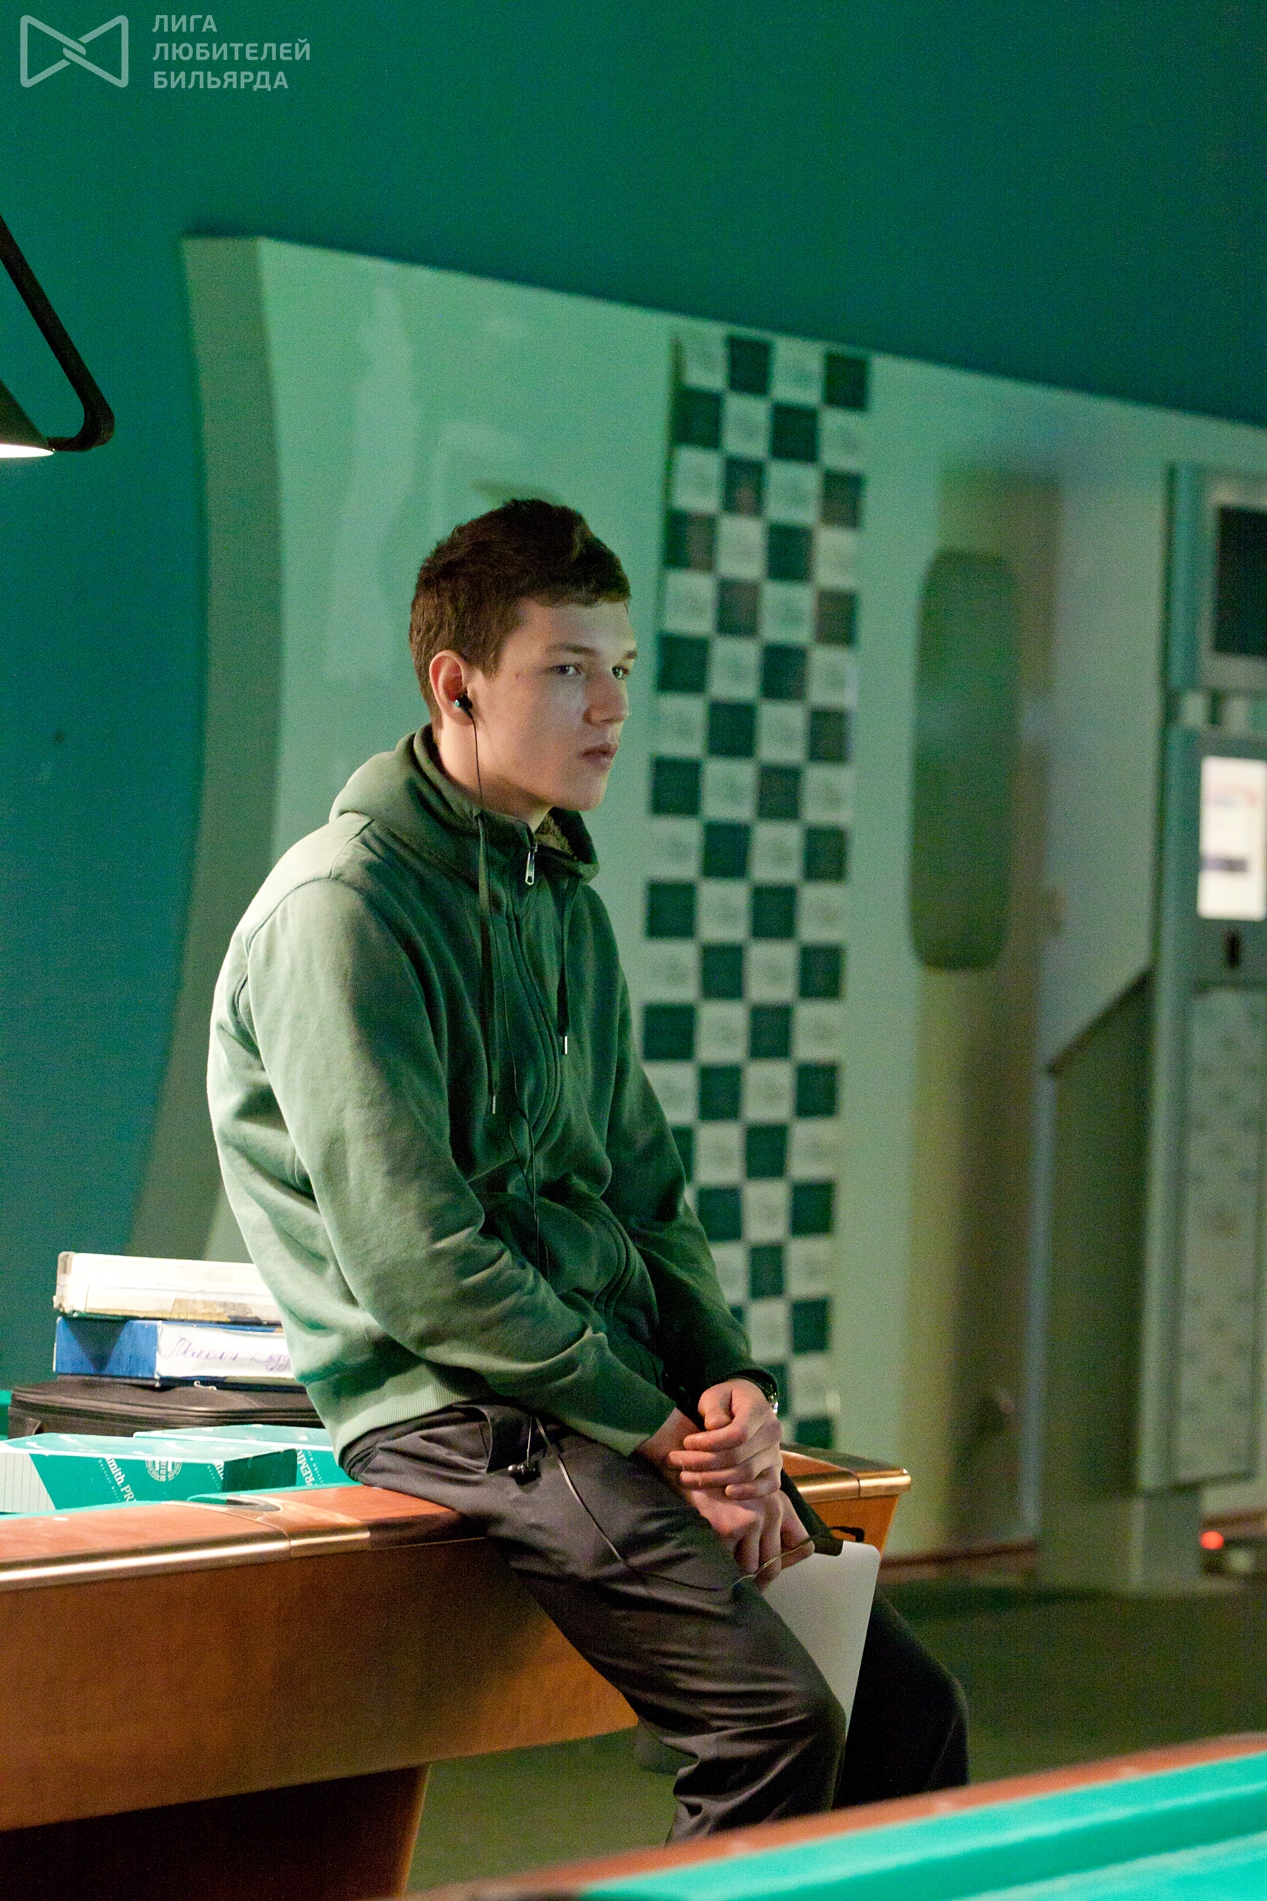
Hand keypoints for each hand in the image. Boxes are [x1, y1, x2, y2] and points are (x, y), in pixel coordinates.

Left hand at [665, 1379, 781, 1497]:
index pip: (737, 1433)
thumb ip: (714, 1408)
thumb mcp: (715, 1395)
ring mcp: (775, 1452)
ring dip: (714, 1479)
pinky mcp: (775, 1470)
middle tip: (676, 1462)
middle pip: (737, 1456)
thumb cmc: (726, 1401)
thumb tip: (714, 1427)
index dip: (710, 1442)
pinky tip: (727, 1492)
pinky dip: (749, 1492)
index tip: (686, 1442)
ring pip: (746, 1473)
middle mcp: (772, 1432)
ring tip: (686, 1478)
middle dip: (703, 1462)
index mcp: (759, 1410)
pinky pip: (769, 1485)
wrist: (745, 1407)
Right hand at [683, 1485, 810, 1587]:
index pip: (803, 1545)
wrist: (690, 1462)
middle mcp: (774, 1510)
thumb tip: (767, 1567)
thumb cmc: (718, 1484)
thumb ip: (766, 1523)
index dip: (787, 1561)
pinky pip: (727, 1562)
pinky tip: (708, 1546)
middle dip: (757, 1580)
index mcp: (781, 1503)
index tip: (766, 1566)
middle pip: (773, 1565)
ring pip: (750, 1568)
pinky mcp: (730, 1527)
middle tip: (741, 1583)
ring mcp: (753, 1519)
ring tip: (721, 1559)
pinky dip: (717, 1560)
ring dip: (735, 1569)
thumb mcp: (752, 1498)